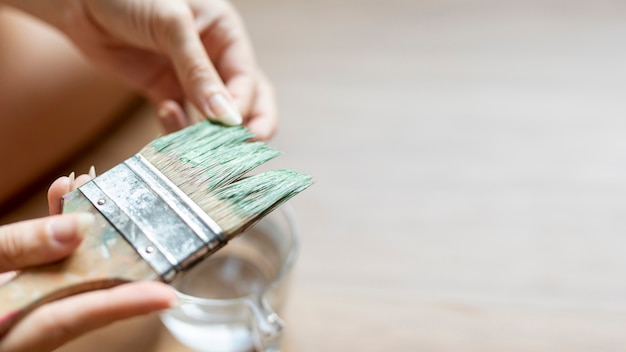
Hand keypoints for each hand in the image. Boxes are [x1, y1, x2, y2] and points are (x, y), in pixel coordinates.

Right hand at [0, 173, 175, 351]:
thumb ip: (19, 248)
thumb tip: (78, 227)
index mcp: (12, 330)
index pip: (77, 316)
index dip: (124, 304)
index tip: (167, 295)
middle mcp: (26, 320)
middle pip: (85, 292)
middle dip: (119, 257)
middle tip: (147, 223)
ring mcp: (25, 302)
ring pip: (69, 270)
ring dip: (88, 231)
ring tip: (97, 189)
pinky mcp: (19, 284)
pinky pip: (46, 258)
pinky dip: (56, 228)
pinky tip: (65, 194)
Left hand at [4, 0, 276, 138]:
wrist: (79, 1)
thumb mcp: (171, 26)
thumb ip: (198, 71)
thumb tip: (227, 117)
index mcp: (227, 35)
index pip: (248, 80)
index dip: (243, 106)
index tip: (232, 129)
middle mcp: (215, 59)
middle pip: (246, 101)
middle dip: (247, 129)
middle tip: (241, 154)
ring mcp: (191, 78)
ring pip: (215, 117)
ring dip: (210, 135)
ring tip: (196, 143)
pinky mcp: (165, 91)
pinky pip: (181, 119)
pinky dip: (178, 127)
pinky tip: (166, 115)